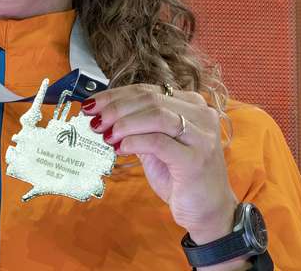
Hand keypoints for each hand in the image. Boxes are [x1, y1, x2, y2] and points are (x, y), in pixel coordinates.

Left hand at [81, 84, 238, 242]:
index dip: (115, 95)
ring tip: (106, 135)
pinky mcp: (196, 159)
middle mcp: (201, 115)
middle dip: (116, 108)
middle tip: (95, 121)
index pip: (147, 90)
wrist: (208, 211)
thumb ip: (137, 128)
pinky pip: (158, 142)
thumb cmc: (181, 178)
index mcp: (191, 105)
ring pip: (156, 115)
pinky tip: (120, 148)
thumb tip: (103, 116)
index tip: (92, 104)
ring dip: (124, 123)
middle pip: (150, 99)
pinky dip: (134, 141)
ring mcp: (201, 136)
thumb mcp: (156, 147)